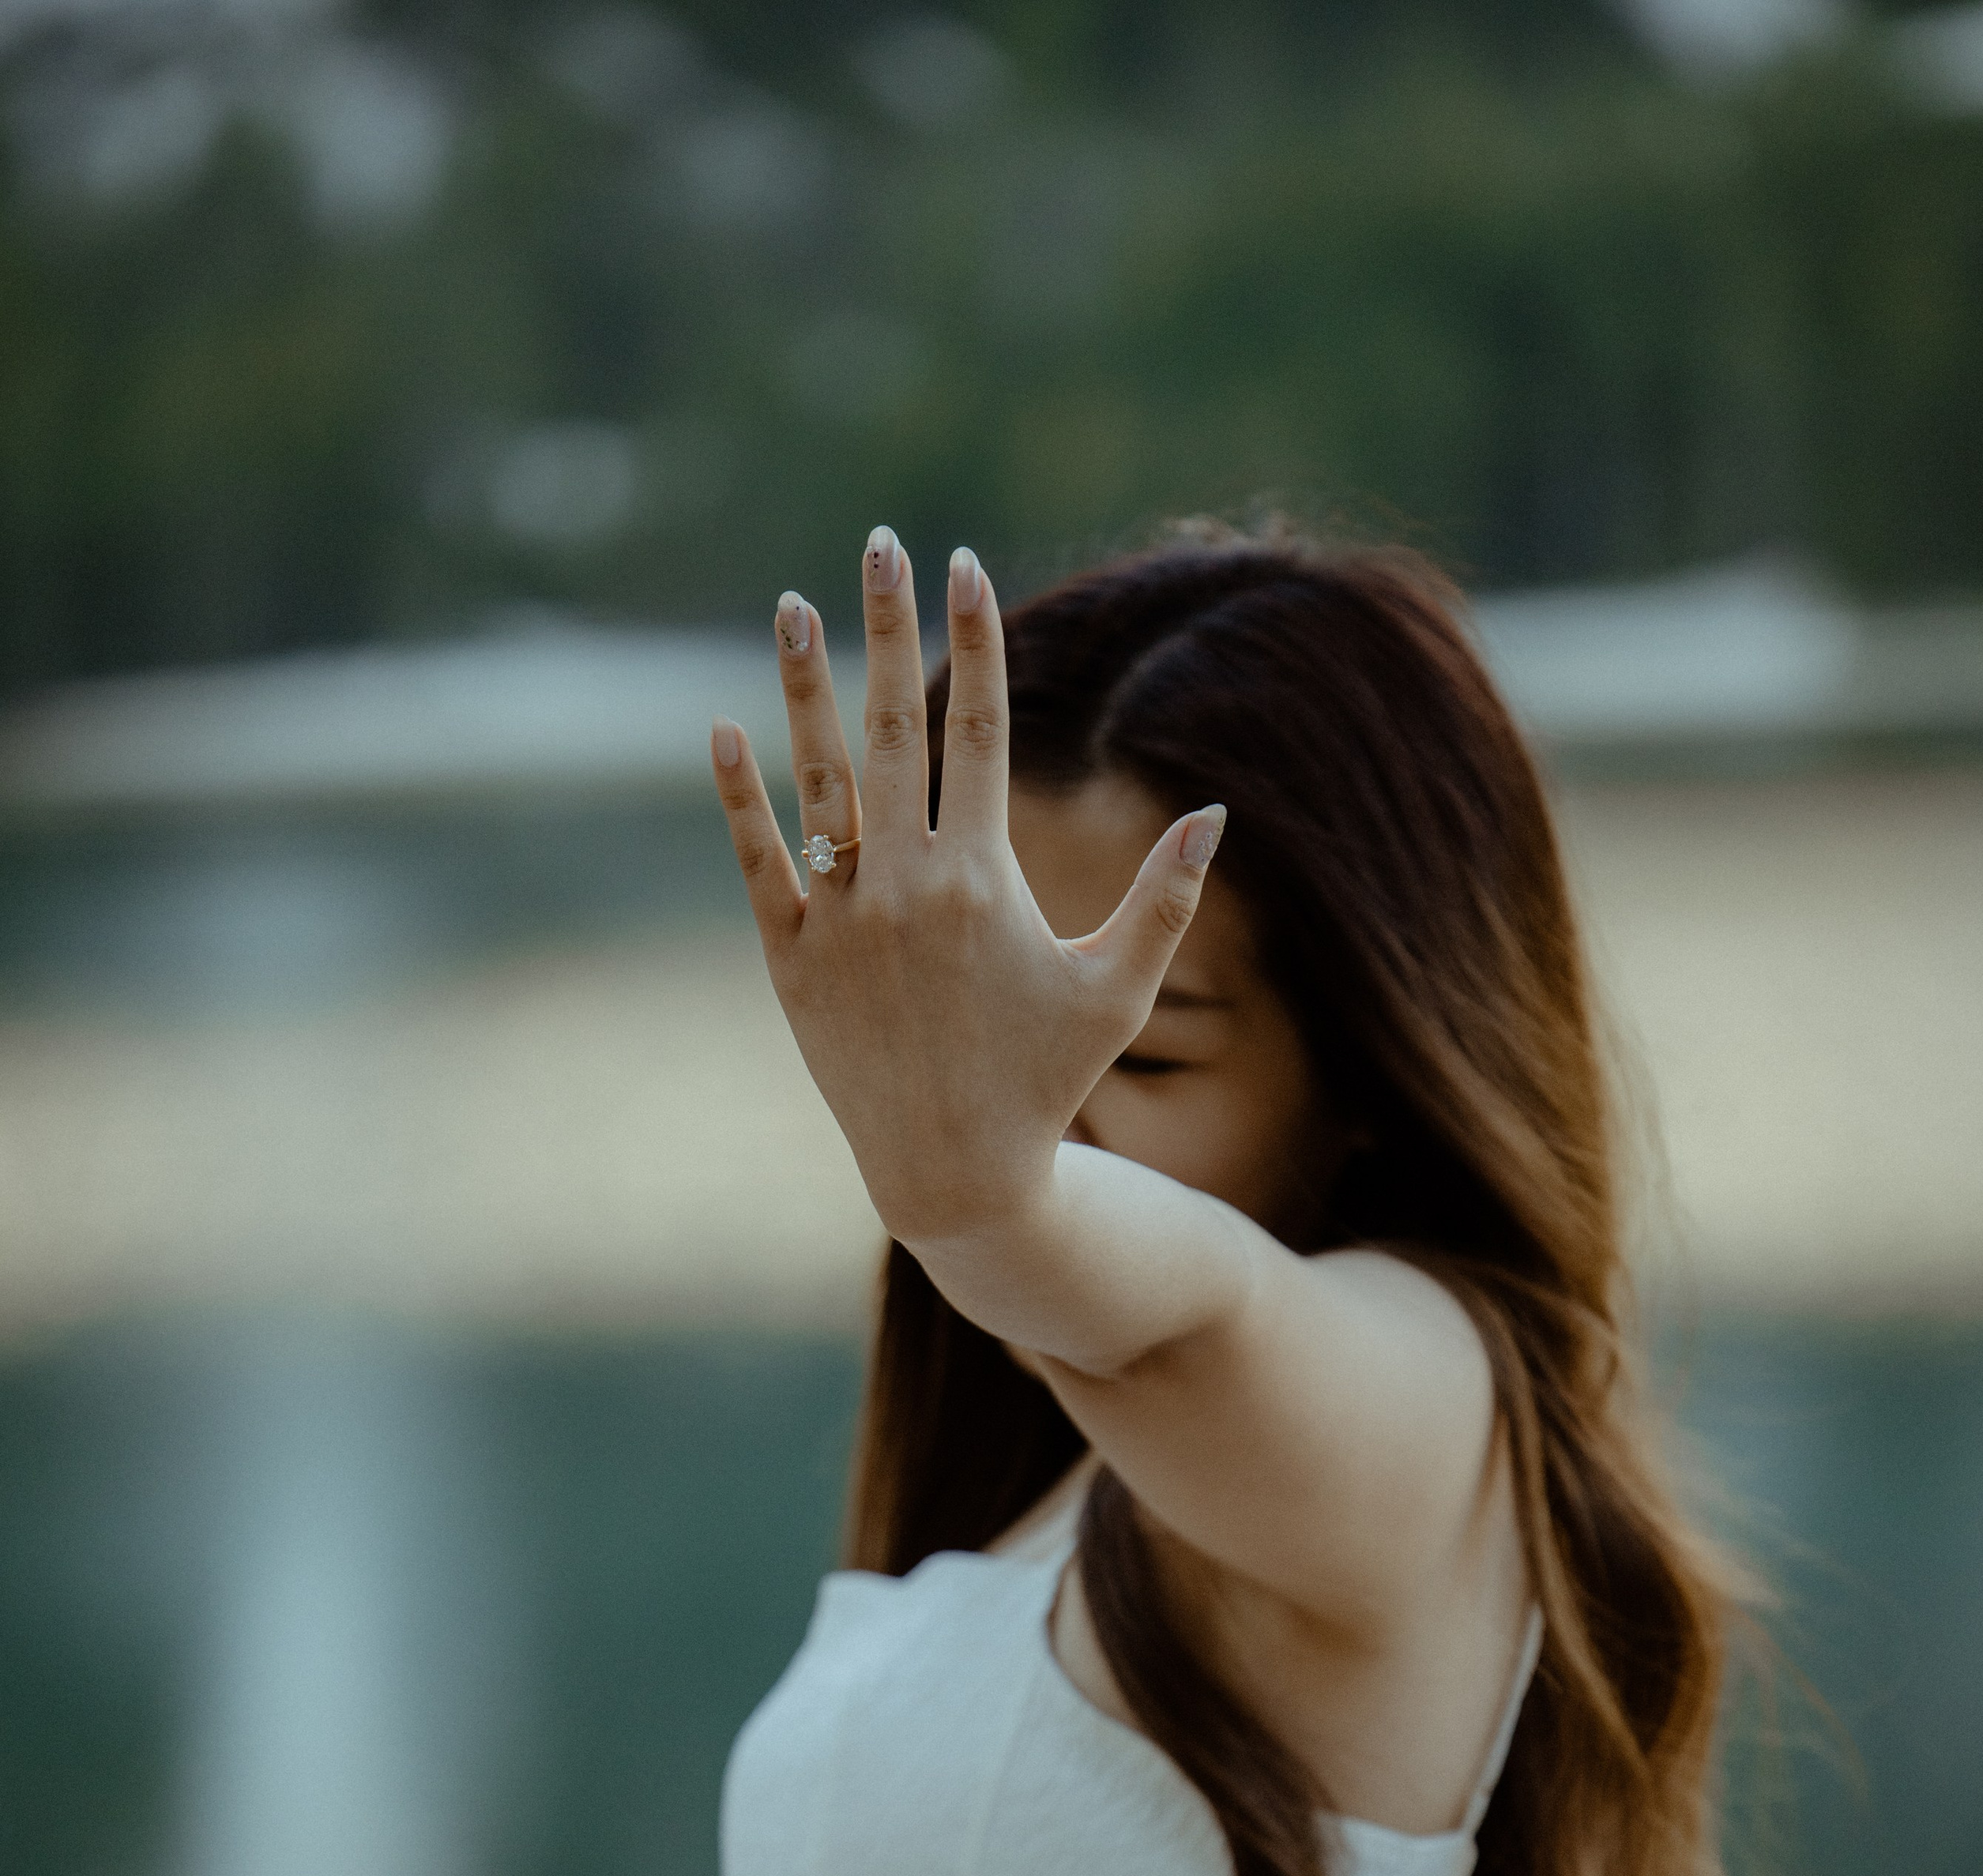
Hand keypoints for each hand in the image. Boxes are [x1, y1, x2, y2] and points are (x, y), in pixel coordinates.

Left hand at [709, 526, 1225, 1249]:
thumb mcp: (1118, 991)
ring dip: (804, 686)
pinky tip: (720, 730)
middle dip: (888, 627)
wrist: (953, 1175)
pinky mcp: (792, 959)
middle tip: (881, 544)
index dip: (975, 641)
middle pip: (895, 727)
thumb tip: (1211, 811)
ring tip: (795, 606)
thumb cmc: (1046, 1083)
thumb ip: (1165, 898)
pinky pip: (759, 861)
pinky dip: (739, 798)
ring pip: (818, 779)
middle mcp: (906, 886)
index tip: (964, 567)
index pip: (978, 730)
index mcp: (985, 878)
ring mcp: (842, 920)